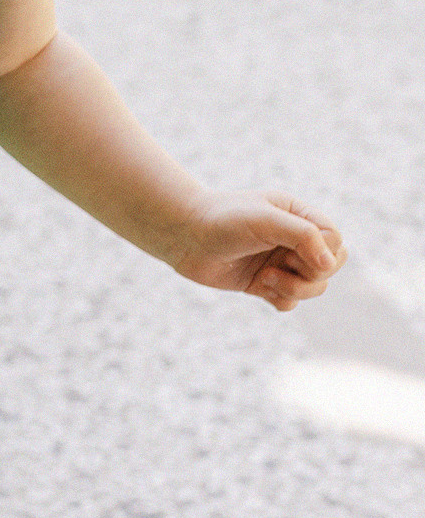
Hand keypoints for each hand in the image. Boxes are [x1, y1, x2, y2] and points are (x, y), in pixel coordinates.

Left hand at [167, 189, 347, 311]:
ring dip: (294, 289)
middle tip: (282, 264)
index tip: (294, 252)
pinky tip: (259, 288)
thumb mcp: (266, 220)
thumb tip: (330, 263)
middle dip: (312, 274)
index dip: (324, 253)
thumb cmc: (223, 220)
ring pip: (314, 287)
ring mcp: (279, 261)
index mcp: (297, 215)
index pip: (335, 240)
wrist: (182, 236)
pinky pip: (290, 302)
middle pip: (330, 267)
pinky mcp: (263, 282)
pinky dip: (281, 299)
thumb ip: (303, 236)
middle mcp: (291, 239)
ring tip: (265, 278)